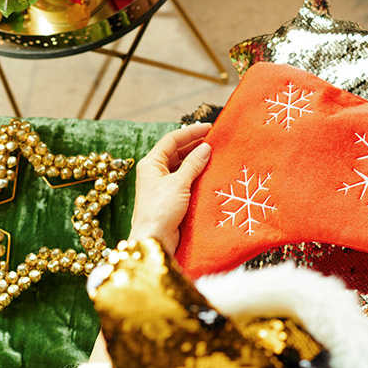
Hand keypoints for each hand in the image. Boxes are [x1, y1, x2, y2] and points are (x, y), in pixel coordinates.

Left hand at [128, 123, 212, 252]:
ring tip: (216, 156)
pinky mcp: (172, 198)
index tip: (209, 128)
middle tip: (216, 141)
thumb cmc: (160, 209)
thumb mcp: (178, 183)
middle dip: (195, 145)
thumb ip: (193, 164)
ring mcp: (164, 185)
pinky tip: (210, 174)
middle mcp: (156, 172)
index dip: (190, 132)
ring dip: (197, 160)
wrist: (154, 238)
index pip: (172, 140)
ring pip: (182, 166)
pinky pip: (186, 180)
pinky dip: (198, 175)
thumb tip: (206, 148)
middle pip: (177, 152)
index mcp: (151, 163)